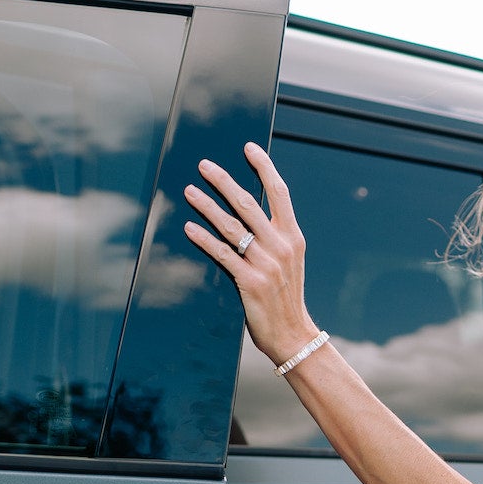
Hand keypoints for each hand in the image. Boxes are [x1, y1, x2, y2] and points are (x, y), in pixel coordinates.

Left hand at [183, 143, 317, 366]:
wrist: (293, 336)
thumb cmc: (286, 299)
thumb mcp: (290, 263)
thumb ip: (275, 238)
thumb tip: (250, 214)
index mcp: (293, 238)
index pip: (279, 193)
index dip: (264, 167)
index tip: (248, 147)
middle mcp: (281, 247)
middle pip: (248, 203)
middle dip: (223, 181)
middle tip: (203, 165)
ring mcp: (265, 264)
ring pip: (231, 226)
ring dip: (207, 206)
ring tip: (189, 192)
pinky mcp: (249, 282)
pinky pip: (221, 254)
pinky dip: (203, 239)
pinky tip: (189, 228)